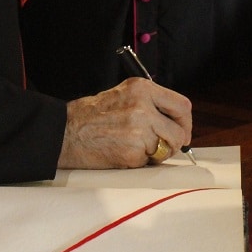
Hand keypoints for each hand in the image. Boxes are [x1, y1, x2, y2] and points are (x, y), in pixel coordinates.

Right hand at [57, 78, 191, 168]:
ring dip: (158, 153)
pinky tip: (125, 154)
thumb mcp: (123, 95)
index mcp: (141, 88)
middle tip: (163, 147)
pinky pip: (151, 162)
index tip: (182, 131)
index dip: (184, 122)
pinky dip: (142, 162)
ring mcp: (139, 129)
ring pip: (168, 148)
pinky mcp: (133, 151)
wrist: (66, 132)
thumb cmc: (92, 115)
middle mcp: (143, 106)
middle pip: (179, 130)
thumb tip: (176, 122)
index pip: (182, 105)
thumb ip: (150, 104)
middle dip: (174, 142)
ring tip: (137, 148)